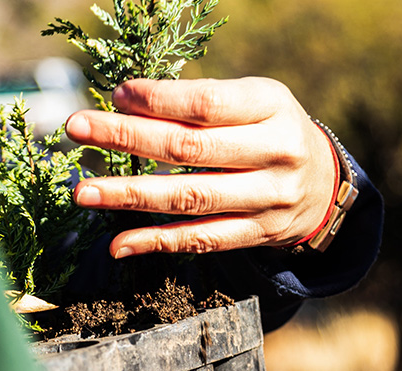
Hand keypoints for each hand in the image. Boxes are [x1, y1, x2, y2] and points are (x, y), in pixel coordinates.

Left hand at [65, 77, 335, 257]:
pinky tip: (118, 244)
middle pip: (190, 149)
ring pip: (189, 199)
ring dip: (130, 196)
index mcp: (272, 107)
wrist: (325, 184)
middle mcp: (276, 153)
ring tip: (83, 193)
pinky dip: (156, 242)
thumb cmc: (271, 130)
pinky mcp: (258, 235)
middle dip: (127, 138)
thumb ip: (203, 102)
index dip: (157, 100)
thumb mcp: (253, 100)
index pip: (207, 103)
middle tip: (77, 128)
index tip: (115, 94)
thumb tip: (128, 105)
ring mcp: (270, 200)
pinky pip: (202, 241)